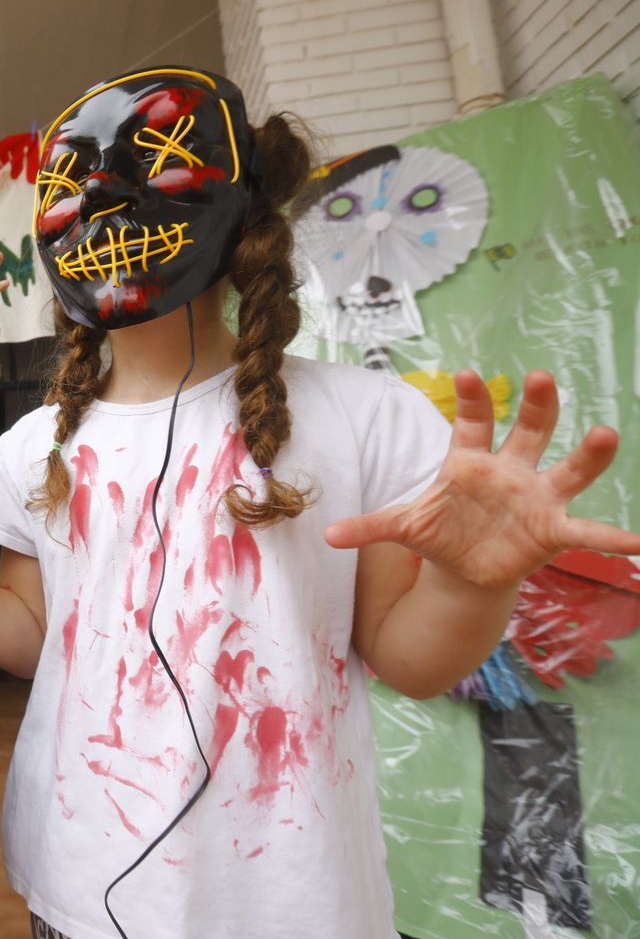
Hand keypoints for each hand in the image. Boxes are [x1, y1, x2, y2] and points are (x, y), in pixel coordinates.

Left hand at [326, 370, 639, 587]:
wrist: (467, 566)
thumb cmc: (441, 531)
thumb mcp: (405, 527)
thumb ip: (371, 526)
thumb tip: (327, 534)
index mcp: (470, 461)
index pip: (470, 422)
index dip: (469, 399)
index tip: (466, 373)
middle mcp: (511, 471)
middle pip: (528, 430)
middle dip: (535, 405)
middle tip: (540, 375)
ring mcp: (538, 497)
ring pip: (567, 469)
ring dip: (587, 454)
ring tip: (605, 434)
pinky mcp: (553, 530)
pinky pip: (588, 531)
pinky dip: (615, 537)